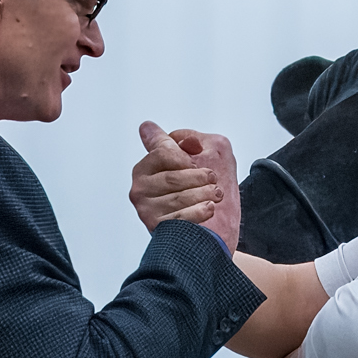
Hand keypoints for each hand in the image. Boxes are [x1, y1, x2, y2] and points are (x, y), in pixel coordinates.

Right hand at [131, 121, 240, 247]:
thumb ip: (181, 142)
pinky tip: (209, 208)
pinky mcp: (157, 228)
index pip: (163, 152)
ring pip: (178, 197)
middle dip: (199, 178)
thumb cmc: (204, 194)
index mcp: (146, 167)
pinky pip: (180, 217)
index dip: (186, 157)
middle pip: (172, 177)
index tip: (199, 163)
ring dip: (203, 194)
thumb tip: (149, 127)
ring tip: (216, 194)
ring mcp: (147, 209)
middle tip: (213, 180)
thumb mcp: (200, 159)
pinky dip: (198, 212)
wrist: (212, 230)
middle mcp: (140, 188)